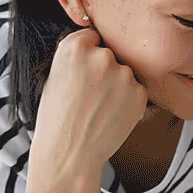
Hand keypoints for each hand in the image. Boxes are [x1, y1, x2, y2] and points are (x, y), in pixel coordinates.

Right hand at [33, 28, 147, 174]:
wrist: (69, 154)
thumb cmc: (56, 120)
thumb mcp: (53, 78)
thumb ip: (75, 58)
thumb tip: (94, 46)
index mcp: (74, 48)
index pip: (91, 37)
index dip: (88, 55)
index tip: (84, 70)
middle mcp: (101, 56)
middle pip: (109, 55)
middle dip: (104, 70)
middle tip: (91, 95)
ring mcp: (123, 75)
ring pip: (124, 73)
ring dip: (117, 85)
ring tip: (99, 108)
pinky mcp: (139, 93)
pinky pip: (136, 90)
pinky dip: (128, 101)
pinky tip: (111, 115)